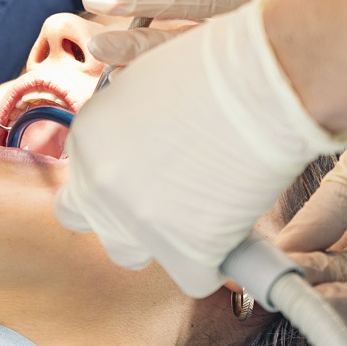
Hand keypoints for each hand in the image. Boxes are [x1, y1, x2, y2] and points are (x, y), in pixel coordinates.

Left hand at [55, 0, 346, 297]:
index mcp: (86, 136)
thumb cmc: (217, 67)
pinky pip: (191, 278)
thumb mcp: (147, 83)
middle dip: (120, 213)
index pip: (80, 176)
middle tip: (162, 200)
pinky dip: (214, 262)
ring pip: (129, 253)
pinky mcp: (183, 250)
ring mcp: (136, 220)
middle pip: (87, 220)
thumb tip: (132, 143)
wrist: (266, 81)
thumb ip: (124, 120)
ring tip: (195, 215)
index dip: (112, 178)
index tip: (143, 175)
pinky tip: (232, 232)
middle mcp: (98, 181)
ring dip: (157, 240)